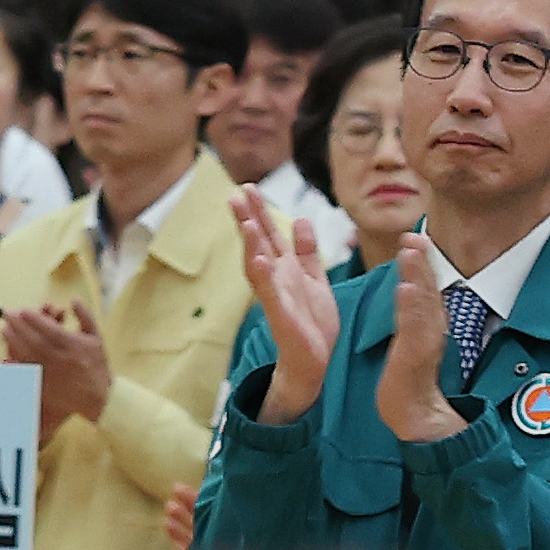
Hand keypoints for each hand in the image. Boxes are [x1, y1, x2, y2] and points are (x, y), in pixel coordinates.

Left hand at [1, 299, 111, 437]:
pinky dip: (15, 361)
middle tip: (7, 313)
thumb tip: (73, 299)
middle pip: (34, 340)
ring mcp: (51, 373)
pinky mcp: (44, 385)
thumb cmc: (96, 365)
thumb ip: (85, 317)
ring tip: (3, 329)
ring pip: (27, 355)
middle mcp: (61, 360)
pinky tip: (7, 352)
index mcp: (74, 347)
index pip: (50, 329)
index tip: (23, 310)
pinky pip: (27, 371)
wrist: (98, 397)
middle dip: (18, 325)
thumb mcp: (96, 338)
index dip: (34, 319)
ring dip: (12, 340)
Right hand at [238, 192, 343, 421]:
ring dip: (251, 245)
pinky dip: (264, 278)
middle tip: (235, 195)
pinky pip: (270, 294)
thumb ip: (306, 251)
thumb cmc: (312, 322)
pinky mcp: (281, 316)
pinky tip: (259, 260)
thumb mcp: (314, 279)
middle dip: (248, 220)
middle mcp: (276, 279)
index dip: (260, 212)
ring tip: (245, 223)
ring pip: (259, 266)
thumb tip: (301, 219)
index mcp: (285, 269)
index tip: (249, 187)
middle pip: (259, 245)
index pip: (269, 235)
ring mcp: (276, 297)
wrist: (314, 361)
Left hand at [371, 230, 460, 442]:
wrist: (415, 416)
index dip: (422, 263)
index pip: (426, 288)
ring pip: (423, 304)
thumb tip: (411, 292)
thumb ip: (414, 317)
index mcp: (429, 325)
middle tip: (416, 235)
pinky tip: (406, 289)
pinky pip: (413, 329)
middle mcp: (431, 330)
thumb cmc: (410, 379)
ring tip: (411, 252)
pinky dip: (411, 308)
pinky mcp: (414, 358)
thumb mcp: (413, 342)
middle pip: (428, 289)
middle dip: (422, 261)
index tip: (415, 238)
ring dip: (418, 275)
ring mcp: (425, 343)